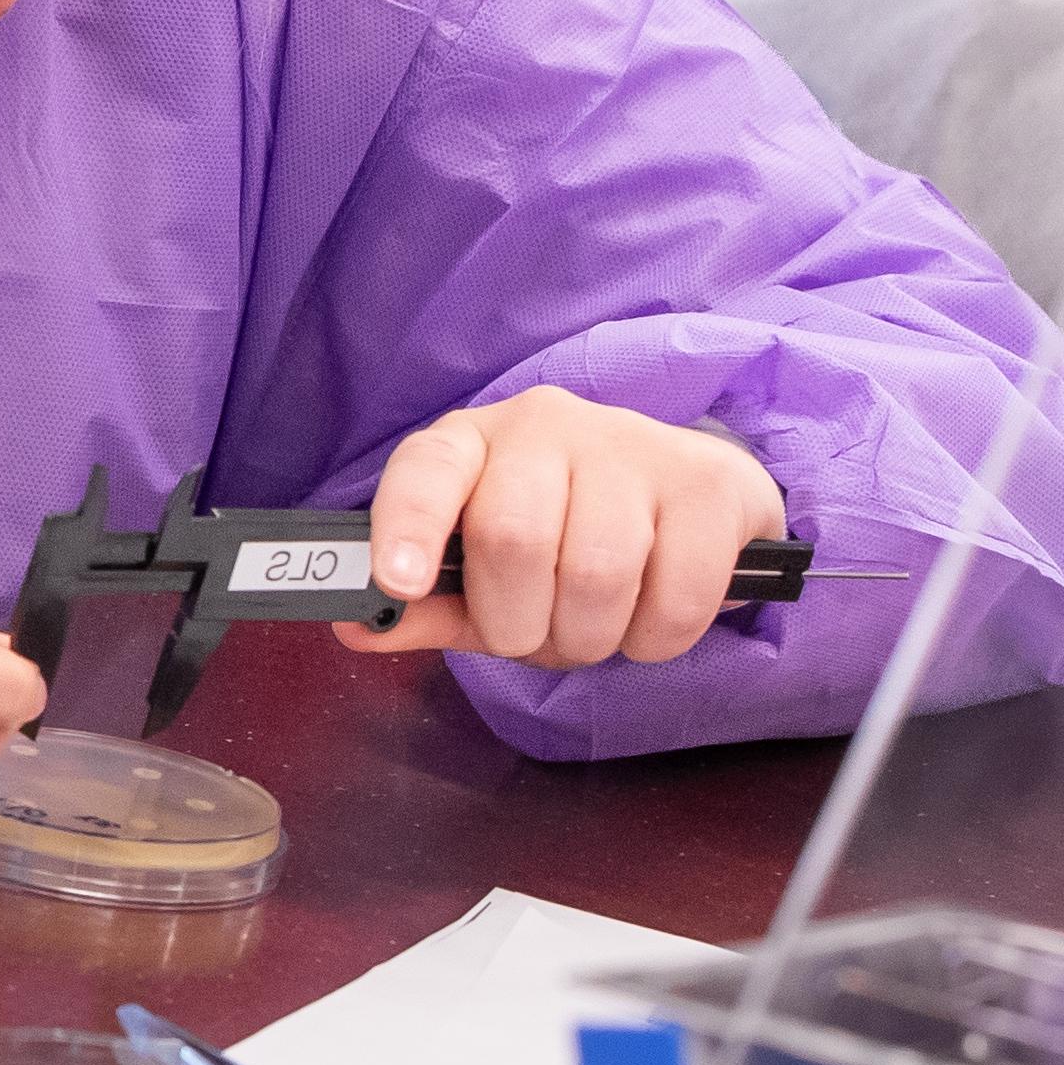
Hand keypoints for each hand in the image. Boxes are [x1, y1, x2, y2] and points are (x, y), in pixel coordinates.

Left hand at [339, 386, 785, 673]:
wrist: (686, 498)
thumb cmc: (565, 540)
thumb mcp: (482, 574)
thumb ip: (423, 605)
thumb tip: (356, 626)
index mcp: (473, 443)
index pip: (427, 469)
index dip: (409, 525)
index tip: (400, 583)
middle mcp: (546, 425)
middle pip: (513, 538)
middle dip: (519, 623)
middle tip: (536, 637)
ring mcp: (632, 444)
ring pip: (597, 573)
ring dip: (590, 637)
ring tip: (593, 628)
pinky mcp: (707, 482)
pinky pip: (676, 596)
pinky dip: (656, 639)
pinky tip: (650, 617)